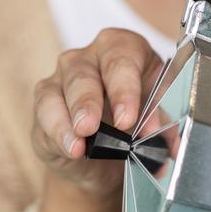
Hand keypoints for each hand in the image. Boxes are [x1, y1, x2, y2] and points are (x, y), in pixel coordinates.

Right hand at [31, 28, 162, 200]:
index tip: (128, 118)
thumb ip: (160, 127)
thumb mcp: (154, 121)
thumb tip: (166, 141)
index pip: (122, 57)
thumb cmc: (134, 127)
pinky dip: (59, 133)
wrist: (108, 160)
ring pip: (60, 90)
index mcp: (124, 51)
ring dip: (74, 115)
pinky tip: (72, 148)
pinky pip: (46, 113)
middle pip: (84, 71)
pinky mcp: (45, 105)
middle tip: (96, 126)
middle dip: (91, 100)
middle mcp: (89, 59)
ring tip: (83, 136)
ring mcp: (62, 79)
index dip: (125, 88)